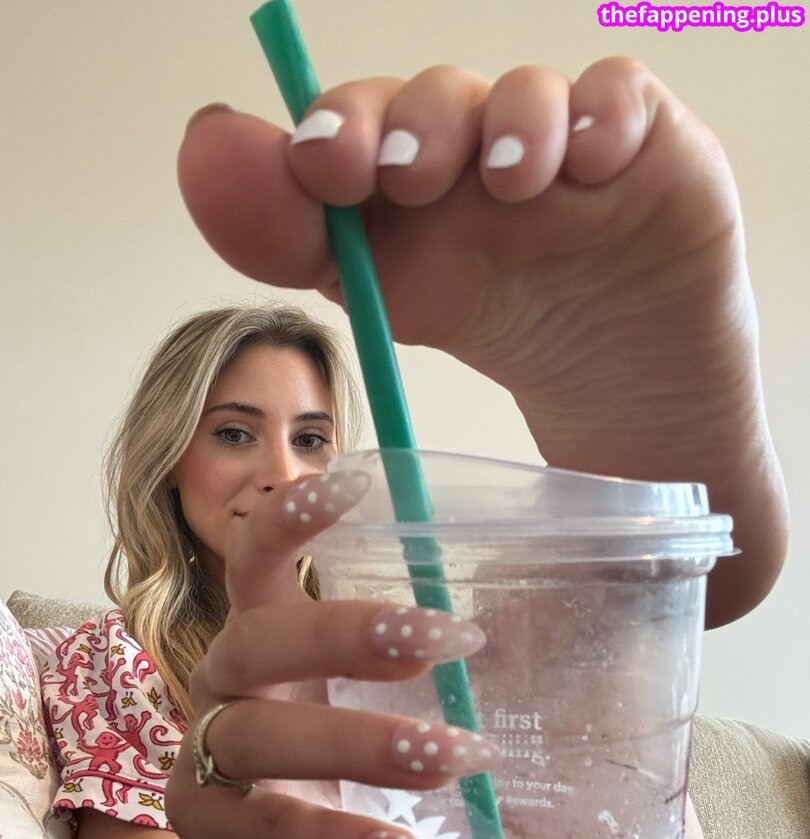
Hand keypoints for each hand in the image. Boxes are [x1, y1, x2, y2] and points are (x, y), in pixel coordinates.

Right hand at [165, 470, 492, 838]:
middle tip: (449, 638)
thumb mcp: (353, 691)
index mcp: (260, 626)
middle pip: (261, 639)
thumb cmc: (325, 742)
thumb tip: (526, 626)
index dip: (291, 518)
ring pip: (266, 736)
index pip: (254, 555)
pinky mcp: (209, 823)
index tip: (354, 483)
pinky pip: (277, 828)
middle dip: (348, 635)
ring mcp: (206, 750)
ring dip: (364, 743)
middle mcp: (223, 677)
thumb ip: (405, 660)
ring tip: (458, 756)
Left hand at [177, 61, 786, 626]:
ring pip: (523, 93)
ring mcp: (561, 143)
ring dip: (507, 122)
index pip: (356, 134)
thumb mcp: (403, 308)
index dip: (326, 133)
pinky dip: (598, 117)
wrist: (637, 393)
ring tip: (510, 182)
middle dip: (408, 127)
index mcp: (411, 196)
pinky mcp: (646, 144)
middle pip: (434, 102)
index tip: (313, 164)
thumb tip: (203, 158)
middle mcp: (478, 154)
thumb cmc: (523, 341)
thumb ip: (302, 249)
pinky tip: (588, 168)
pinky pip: (620, 96)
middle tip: (403, 175)